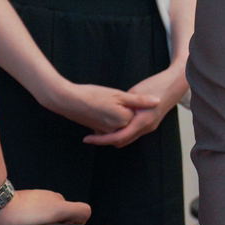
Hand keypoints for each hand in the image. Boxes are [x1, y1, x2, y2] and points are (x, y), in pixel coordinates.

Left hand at [0, 186, 90, 224]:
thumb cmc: (23, 212)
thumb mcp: (60, 209)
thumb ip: (78, 211)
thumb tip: (84, 219)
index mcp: (52, 199)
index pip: (68, 214)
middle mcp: (38, 201)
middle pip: (53, 219)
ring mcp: (23, 208)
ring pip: (37, 224)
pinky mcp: (8, 217)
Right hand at [40, 79, 155, 136]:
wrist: (67, 100)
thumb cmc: (92, 95)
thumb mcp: (118, 94)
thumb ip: (138, 100)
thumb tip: (158, 101)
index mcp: (124, 121)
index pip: (139, 114)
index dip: (138, 104)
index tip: (134, 94)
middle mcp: (116, 129)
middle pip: (130, 121)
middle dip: (132, 112)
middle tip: (123, 97)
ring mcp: (105, 131)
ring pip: (120, 124)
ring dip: (122, 116)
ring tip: (114, 100)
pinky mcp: (97, 129)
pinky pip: (110, 126)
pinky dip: (111, 119)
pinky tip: (106, 106)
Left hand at [83, 63, 186, 147]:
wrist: (176, 83)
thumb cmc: (156, 85)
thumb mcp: (135, 93)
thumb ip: (124, 106)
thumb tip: (109, 113)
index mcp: (142, 121)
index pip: (117, 138)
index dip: (101, 140)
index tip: (87, 139)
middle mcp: (146, 127)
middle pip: (122, 141)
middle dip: (106, 140)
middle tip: (91, 134)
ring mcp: (150, 126)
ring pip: (127, 138)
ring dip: (114, 135)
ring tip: (100, 128)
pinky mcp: (150, 122)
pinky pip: (133, 132)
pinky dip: (122, 131)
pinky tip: (114, 122)